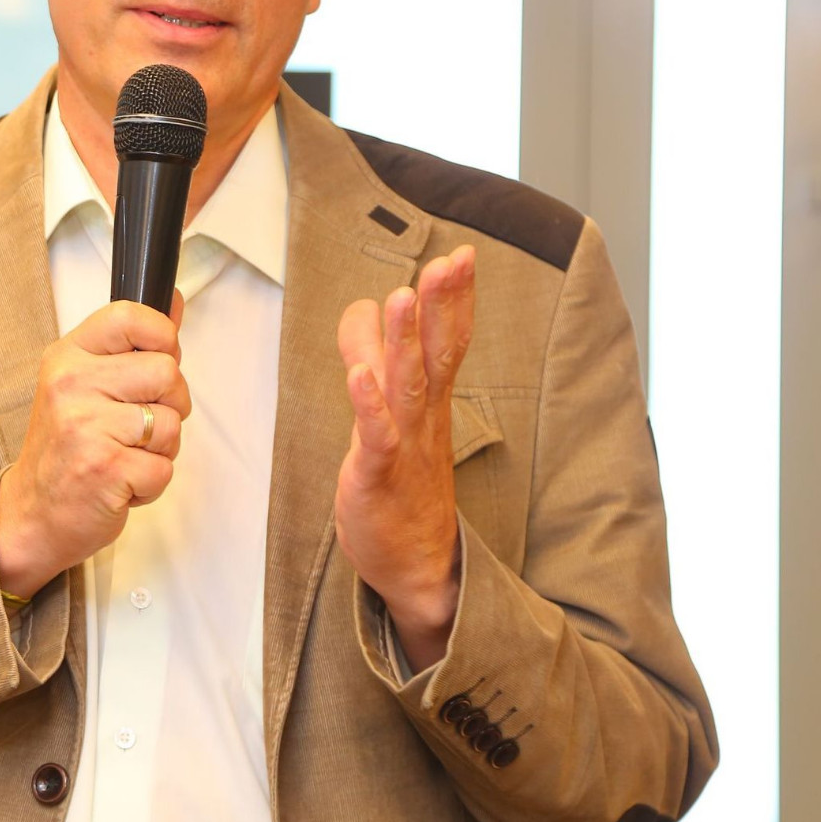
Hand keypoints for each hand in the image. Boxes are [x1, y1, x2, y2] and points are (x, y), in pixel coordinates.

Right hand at [0, 295, 190, 598]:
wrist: (33, 513)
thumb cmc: (65, 448)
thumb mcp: (84, 383)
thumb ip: (131, 344)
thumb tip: (173, 300)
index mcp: (67, 357)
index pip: (130, 316)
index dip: (162, 337)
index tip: (157, 360)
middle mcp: (72, 385)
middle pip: (167, 372)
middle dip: (170, 404)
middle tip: (137, 424)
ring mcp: (87, 427)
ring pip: (172, 422)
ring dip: (161, 449)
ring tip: (126, 454)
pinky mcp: (106, 469)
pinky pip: (165, 467)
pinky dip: (152, 482)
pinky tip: (121, 480)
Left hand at [334, 245, 475, 670]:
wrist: (416, 565)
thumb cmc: (401, 484)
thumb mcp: (386, 413)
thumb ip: (375, 358)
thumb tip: (364, 309)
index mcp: (430, 402)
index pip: (447, 341)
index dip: (454, 300)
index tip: (462, 255)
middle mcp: (424, 418)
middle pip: (437, 353)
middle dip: (442, 305)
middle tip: (452, 261)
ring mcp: (404, 446)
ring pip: (407, 386)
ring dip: (405, 342)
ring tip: (402, 296)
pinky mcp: (377, 476)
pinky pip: (376, 437)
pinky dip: (368, 406)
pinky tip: (358, 375)